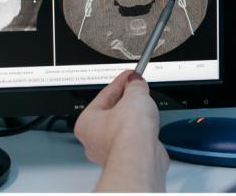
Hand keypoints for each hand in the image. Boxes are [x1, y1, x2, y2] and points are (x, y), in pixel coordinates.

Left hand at [74, 70, 168, 191]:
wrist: (141, 158)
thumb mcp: (134, 95)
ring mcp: (111, 152)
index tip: (129, 76)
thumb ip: (135, 85)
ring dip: (135, 117)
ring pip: (124, 128)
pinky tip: (149, 127)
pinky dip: (142, 133)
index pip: (104, 95)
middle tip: (137, 88)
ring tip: (145, 107)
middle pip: (112, 112)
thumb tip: (136, 81)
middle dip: (127, 100)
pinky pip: (135, 140)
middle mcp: (95, 140)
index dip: (120, 82)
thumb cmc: (127, 133)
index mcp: (86, 122)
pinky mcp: (129, 160)